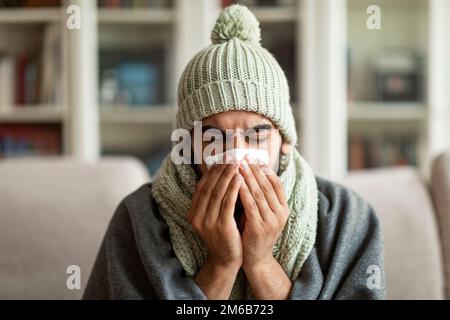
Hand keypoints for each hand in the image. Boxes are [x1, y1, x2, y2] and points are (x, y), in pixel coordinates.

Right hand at [187, 157, 242, 268]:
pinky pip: (227, 204)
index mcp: (193, 211)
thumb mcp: (215, 214)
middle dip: (221, 169)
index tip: (224, 156)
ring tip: (237, 162)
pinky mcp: (221, 227)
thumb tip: (222, 171)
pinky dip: (233, 189)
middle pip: (209, 186)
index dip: (213, 170)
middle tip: (231, 155)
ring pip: (218, 193)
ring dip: (228, 175)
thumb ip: (216, 196)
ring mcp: (207, 222)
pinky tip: (240, 178)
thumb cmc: (225, 233)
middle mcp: (197, 216)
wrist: (227, 259)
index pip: (203, 185)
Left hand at [238, 155, 288, 269]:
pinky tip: (236, 182)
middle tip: (243, 155)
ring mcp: (271, 221)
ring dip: (248, 177)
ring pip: (259, 193)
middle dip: (254, 169)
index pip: (276, 182)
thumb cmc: (255, 230)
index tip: (253, 156)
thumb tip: (251, 170)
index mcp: (284, 208)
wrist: (256, 258)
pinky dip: (243, 192)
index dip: (264, 168)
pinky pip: (251, 205)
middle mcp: (281, 213)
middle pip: (267, 185)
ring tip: (238, 164)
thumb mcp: (262, 211)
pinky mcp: (259, 228)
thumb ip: (260, 195)